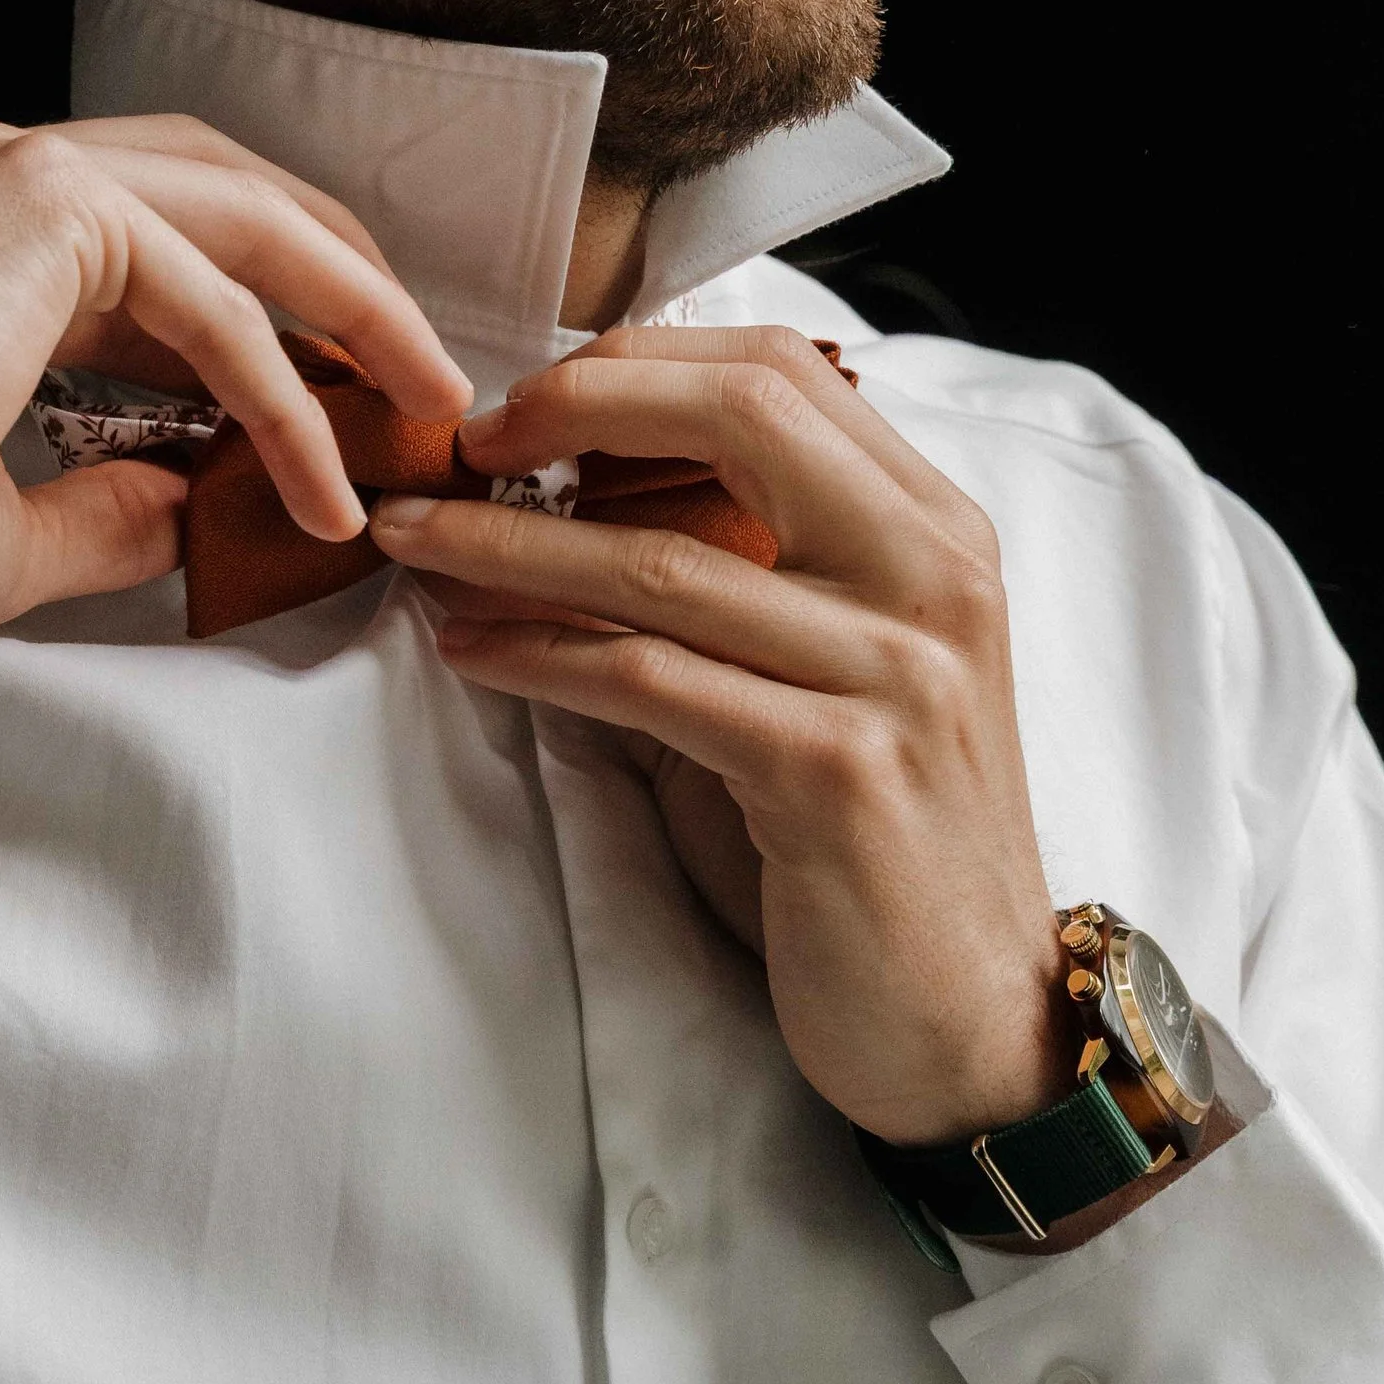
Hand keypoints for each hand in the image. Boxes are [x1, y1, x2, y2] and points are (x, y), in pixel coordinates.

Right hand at [0, 116, 467, 711]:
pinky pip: (212, 299)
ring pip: (240, 218)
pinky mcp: (39, 203)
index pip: (158, 231)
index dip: (267, 303)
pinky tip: (320, 477)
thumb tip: (191, 509)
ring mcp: (10, 168)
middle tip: (418, 373)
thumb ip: (101, 502)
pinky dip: (283, 392)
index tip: (340, 385)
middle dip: (339, 276)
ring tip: (422, 403)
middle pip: (223, 187)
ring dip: (350, 309)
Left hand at [366, 325, 1067, 1147]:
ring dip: (505, 544)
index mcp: (937, 530)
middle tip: (460, 446)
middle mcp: (932, 580)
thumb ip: (754, 568)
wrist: (972, 1019)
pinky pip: (648, 683)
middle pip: (738, 418)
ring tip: (411, 540)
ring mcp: (894, 676)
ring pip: (661, 563)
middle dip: (574, 409)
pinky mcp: (834, 775)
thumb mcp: (842, 670)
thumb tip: (570, 484)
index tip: (526, 398)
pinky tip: (465, 649)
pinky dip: (536, 655)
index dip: (638, 364)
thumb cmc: (881, 838)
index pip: (781, 373)